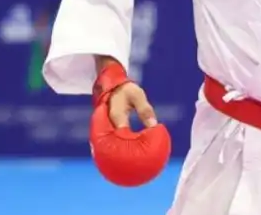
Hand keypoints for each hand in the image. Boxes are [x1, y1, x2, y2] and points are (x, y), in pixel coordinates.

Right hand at [90, 62, 169, 186]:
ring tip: (126, 172)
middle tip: (130, 172)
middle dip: (118, 159)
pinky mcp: (107, 131)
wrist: (112, 86)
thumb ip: (146, 110)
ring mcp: (105, 129)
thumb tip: (154, 126)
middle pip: (111, 147)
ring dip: (115, 158)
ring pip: (108, 147)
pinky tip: (124, 161)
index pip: (122, 136)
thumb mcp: (138, 96)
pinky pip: (110, 143)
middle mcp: (108, 125)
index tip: (137, 158)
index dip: (129, 148)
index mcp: (116, 117)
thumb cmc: (128, 91)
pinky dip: (116, 151)